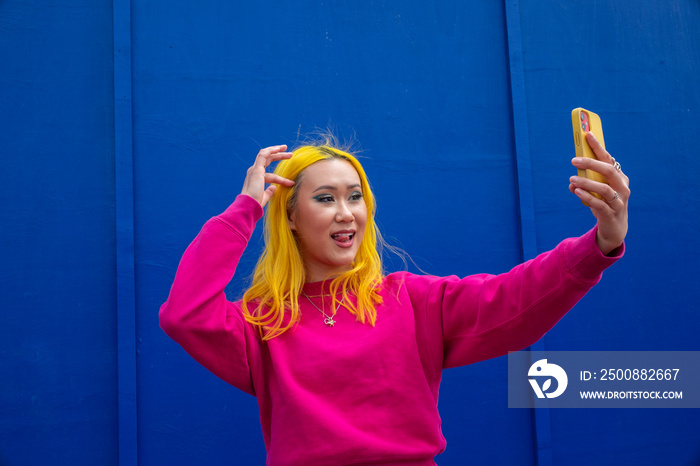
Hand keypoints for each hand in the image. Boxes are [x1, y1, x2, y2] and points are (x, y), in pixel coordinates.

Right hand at [241, 145, 294, 207]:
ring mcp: (254, 170)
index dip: (281, 178)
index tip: (291, 182)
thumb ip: (269, 191)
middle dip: (278, 155)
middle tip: (290, 154)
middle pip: (267, 160)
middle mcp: (254, 172)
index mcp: (256, 179)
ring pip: (265, 154)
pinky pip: (263, 155)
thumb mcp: (265, 196)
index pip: (269, 175)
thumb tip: (274, 187)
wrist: (249, 204)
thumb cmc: (256, 203)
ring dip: (276, 150)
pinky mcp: (256, 169)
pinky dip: (271, 150)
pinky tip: (279, 149)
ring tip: (286, 148)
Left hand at [569, 132, 629, 254]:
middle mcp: (622, 187)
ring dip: (587, 182)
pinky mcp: (612, 214)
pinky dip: (587, 197)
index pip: (609, 159)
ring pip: (605, 188)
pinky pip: (599, 204)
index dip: (599, 147)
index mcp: (620, 177)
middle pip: (609, 171)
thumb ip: (586, 184)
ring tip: (572, 178)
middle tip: (574, 160)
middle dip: (592, 162)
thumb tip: (572, 180)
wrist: (614, 228)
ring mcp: (619, 201)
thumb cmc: (605, 204)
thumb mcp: (597, 191)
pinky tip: (576, 191)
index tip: (588, 134)